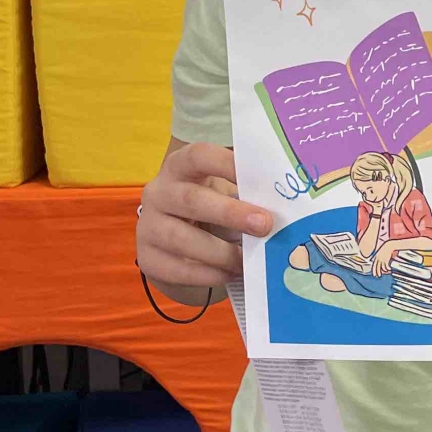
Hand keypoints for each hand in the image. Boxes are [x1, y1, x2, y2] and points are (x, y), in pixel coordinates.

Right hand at [137, 141, 273, 291]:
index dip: (226, 164)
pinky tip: (229, 274)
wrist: (175, 246)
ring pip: (181, 238)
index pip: (199, 156)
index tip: (258, 177)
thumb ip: (244, 197)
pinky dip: (207, 274)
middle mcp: (158, 193)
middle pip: (191, 199)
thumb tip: (283, 210)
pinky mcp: (148, 258)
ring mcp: (148, 226)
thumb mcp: (221, 195)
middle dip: (230, 213)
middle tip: (264, 225)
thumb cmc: (208, 212)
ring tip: (247, 260)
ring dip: (220, 251)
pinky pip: (177, 269)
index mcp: (180, 167)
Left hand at [371, 239, 405, 272]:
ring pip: (381, 267)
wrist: (389, 245)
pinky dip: (387, 268)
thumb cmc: (385, 248)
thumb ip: (379, 257)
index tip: (374, 274)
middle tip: (378, 276)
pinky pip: (386, 266)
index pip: (373, 265)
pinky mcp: (386, 259)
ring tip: (385, 272)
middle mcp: (378, 259)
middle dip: (377, 272)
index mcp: (376, 257)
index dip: (374, 270)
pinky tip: (389, 269)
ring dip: (383, 271)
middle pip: (376, 267)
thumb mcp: (380, 253)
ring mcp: (382, 259)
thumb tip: (380, 262)